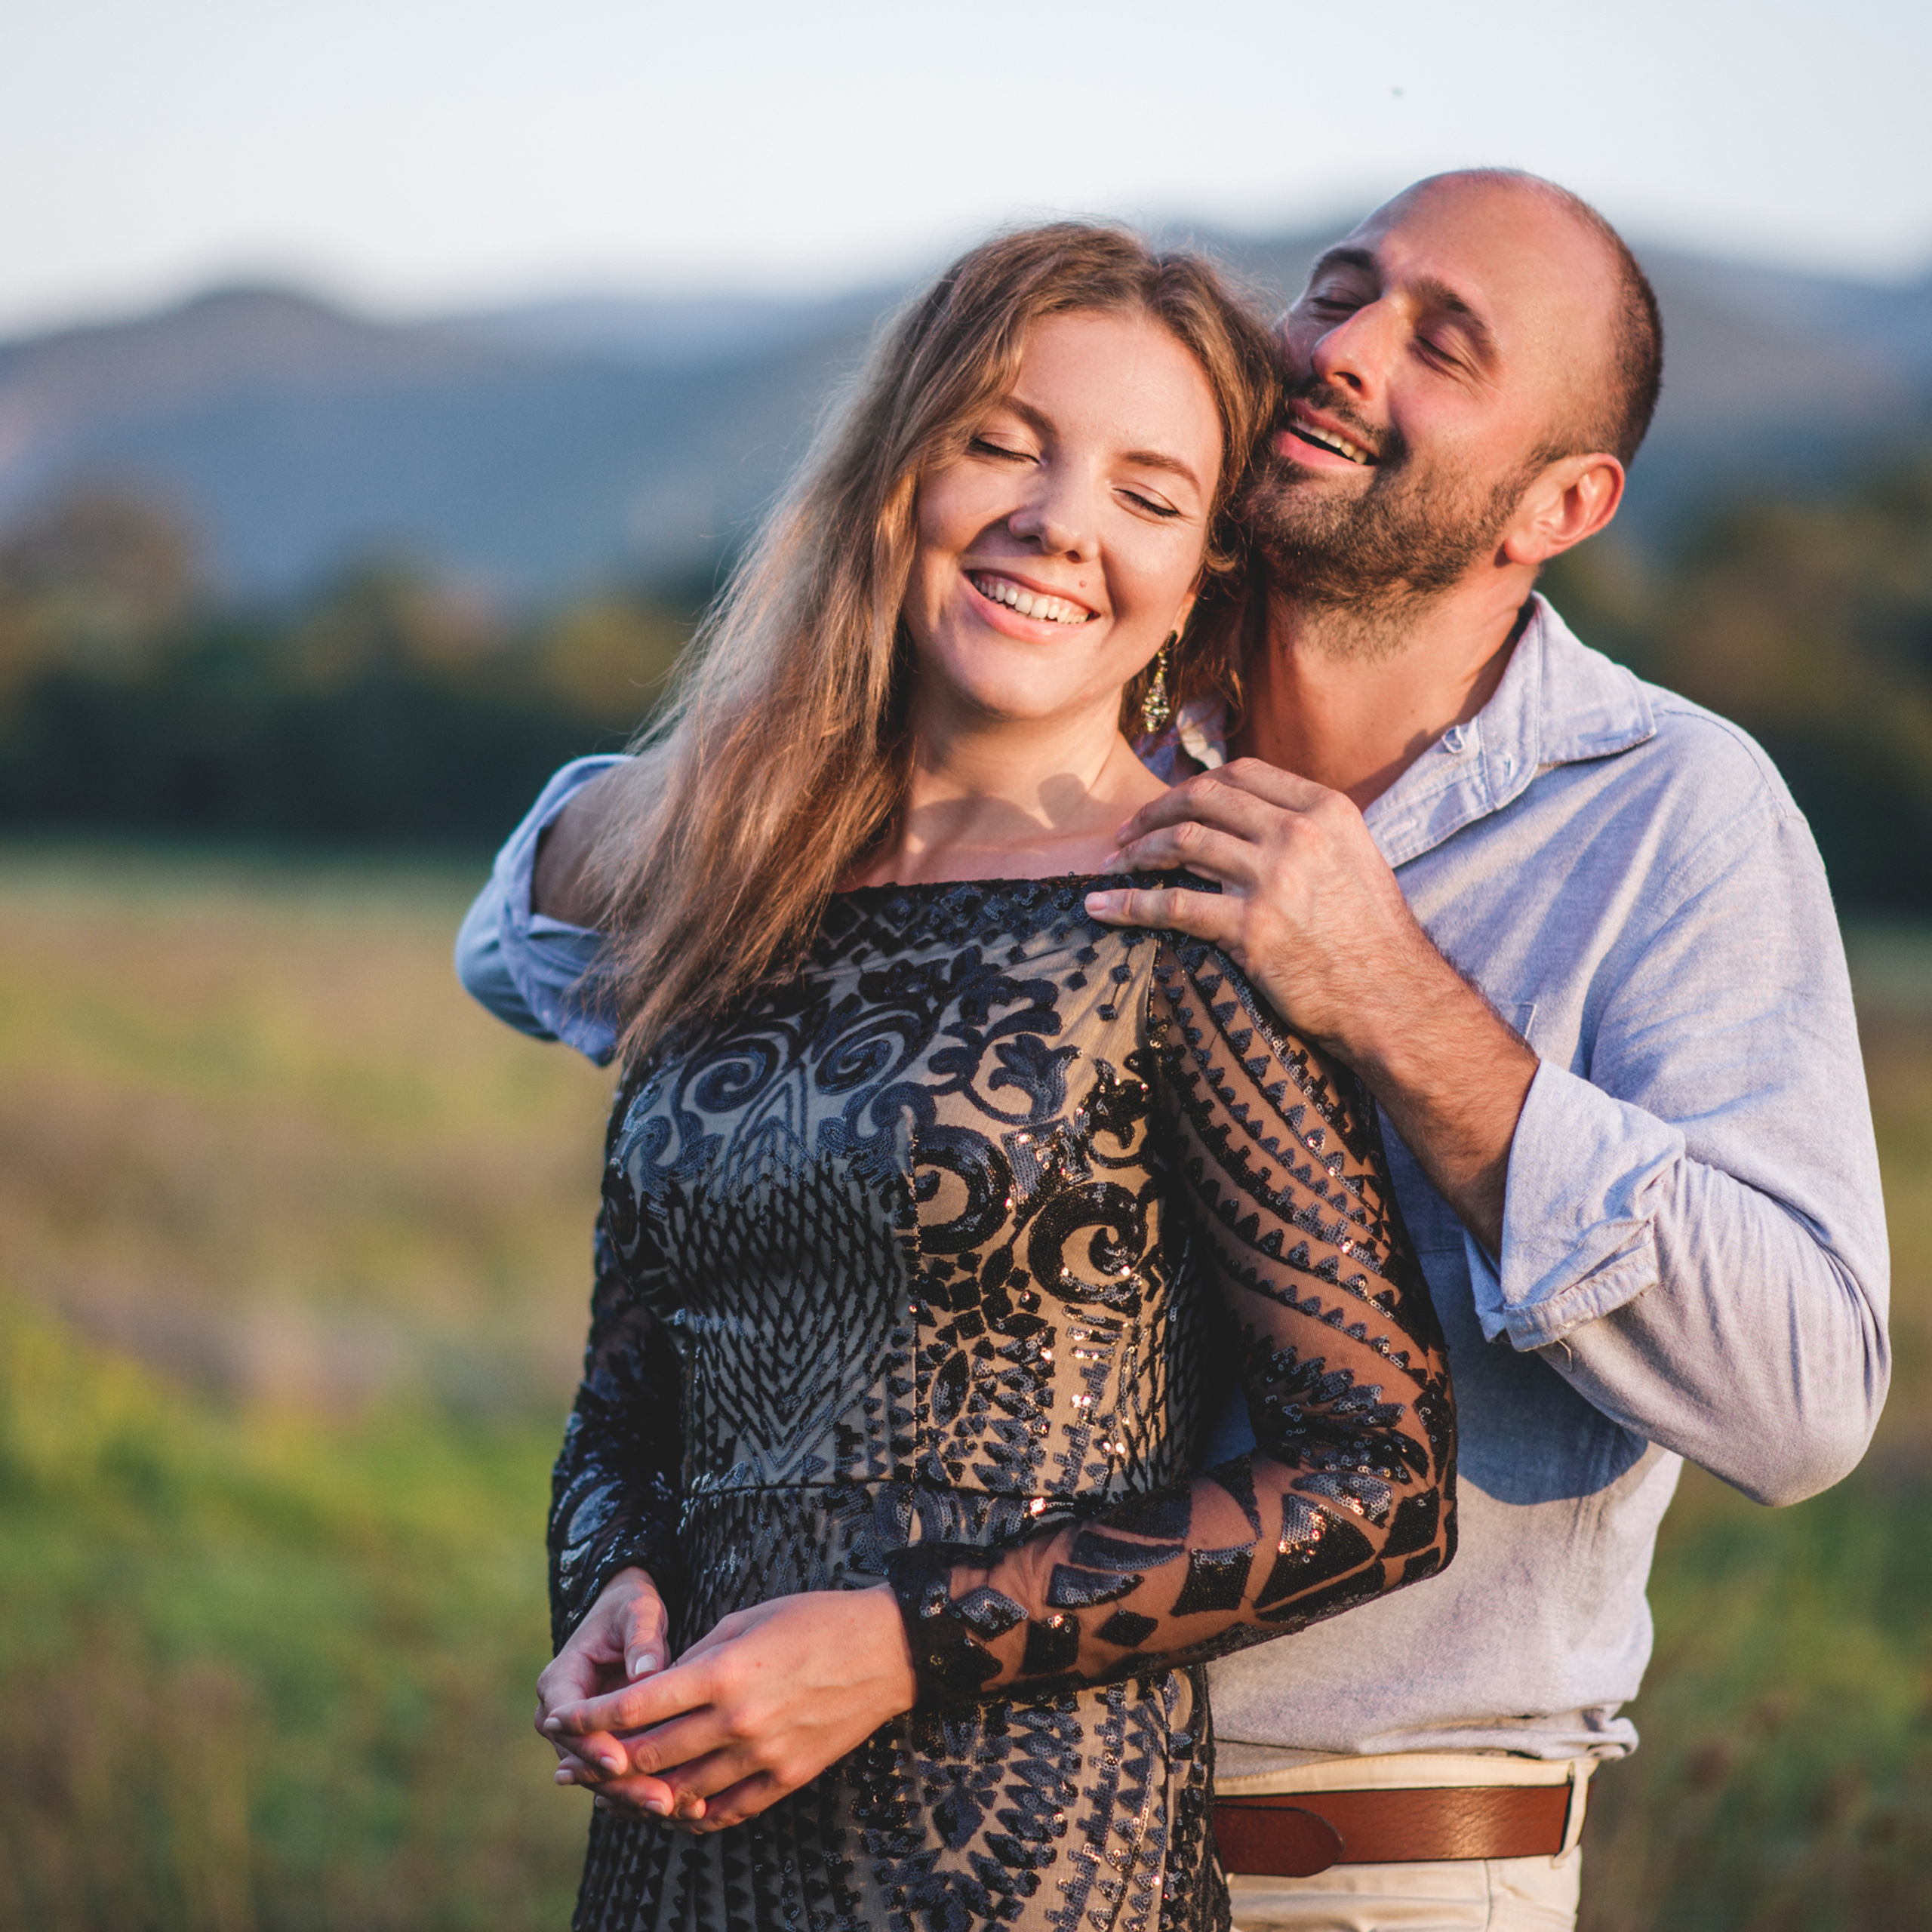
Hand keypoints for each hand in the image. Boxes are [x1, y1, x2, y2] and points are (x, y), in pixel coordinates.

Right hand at [536, 1567, 677, 1819]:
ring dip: (636, 1797)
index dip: (591, 1744)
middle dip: (621, 1784)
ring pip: (601, 1779)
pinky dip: (644, 1792)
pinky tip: (681, 1807)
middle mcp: (561, 1717)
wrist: (630, 1619)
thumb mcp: (638, 1611)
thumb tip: (646, 1674)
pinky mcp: (605, 1749)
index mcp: (559, 1681)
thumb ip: (641, 1639)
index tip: (620, 1760)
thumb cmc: (632, 1609)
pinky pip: (619, 1778)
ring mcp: (582, 1738)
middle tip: (660, 1801)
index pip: (567, 1722)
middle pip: (582, 1762)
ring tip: (676, 1809)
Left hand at [544, 1585, 916, 1833]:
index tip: (562, 1718)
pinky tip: (673, 1803)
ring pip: (681, 1791)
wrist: (886, 1651)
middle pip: (649, 1756)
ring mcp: (763, 1755)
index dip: (590, 1716)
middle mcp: (738, 1719)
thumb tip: (651, 1690)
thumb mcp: (745, 1619)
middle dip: (603, 1761)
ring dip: (641, 1793)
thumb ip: (694, 1658)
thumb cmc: (813, 1620)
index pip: (637, 1706)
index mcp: (723, 1671)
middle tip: (575, 1763)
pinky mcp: (786, 1777)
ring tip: (615, 1788)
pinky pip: (725, 1810)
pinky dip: (691, 1812)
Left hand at [1085, 758, 1535, 1253]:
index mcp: (1325, 809)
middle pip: (1204, 798)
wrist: (1394, 999)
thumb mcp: (1353, 861)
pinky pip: (1172, 906)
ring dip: (1136, 852)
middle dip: (1155, 811)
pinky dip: (1128, 905)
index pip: (1243, 773)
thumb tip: (1255, 822)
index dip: (1195, 784)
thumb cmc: (1373, 938)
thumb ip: (1309, 834)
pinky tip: (1101, 909)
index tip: (1168, 803)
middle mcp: (1298, 833)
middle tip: (1125, 833)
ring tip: (1110, 866)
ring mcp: (1274, 878)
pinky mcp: (1252, 928)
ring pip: (1182, 842)